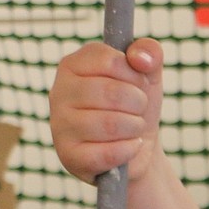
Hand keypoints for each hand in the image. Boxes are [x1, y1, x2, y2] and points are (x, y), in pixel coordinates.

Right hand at [49, 38, 163, 184]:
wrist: (138, 147)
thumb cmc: (136, 106)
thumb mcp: (148, 75)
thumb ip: (149, 53)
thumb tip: (140, 58)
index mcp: (73, 65)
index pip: (109, 60)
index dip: (135, 75)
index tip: (137, 84)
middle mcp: (59, 93)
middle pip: (112, 93)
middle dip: (139, 104)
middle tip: (137, 109)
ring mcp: (60, 126)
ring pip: (111, 124)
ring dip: (135, 127)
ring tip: (132, 128)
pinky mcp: (69, 156)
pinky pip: (110, 153)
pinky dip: (130, 150)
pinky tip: (129, 147)